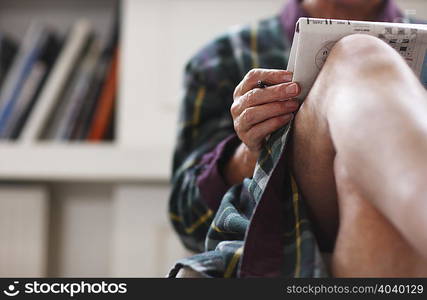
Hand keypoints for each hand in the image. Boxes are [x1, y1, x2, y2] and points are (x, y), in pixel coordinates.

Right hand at [224, 69, 300, 184]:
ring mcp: (239, 122)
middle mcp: (237, 106)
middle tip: (296, 89)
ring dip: (276, 108)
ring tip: (293, 105)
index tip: (291, 76)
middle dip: (277, 91)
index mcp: (242, 91)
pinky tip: (288, 118)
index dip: (271, 75)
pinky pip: (259, 129)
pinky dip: (274, 122)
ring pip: (253, 113)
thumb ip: (277, 89)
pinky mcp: (246, 137)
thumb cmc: (268, 116)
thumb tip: (298, 79)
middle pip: (254, 95)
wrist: (260, 143)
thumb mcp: (269, 100)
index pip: (252, 77)